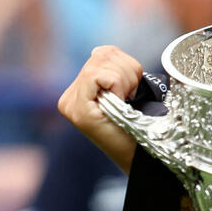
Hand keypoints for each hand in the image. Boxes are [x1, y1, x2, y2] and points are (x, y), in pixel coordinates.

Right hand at [58, 45, 143, 171]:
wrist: (142, 159)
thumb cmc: (140, 128)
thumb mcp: (126, 93)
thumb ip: (113, 72)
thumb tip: (101, 51)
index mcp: (80, 89)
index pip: (103, 53)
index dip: (127, 66)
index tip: (133, 91)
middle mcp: (69, 95)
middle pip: (103, 54)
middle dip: (128, 71)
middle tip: (133, 97)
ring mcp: (70, 103)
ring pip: (101, 63)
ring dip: (126, 79)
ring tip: (128, 101)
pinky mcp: (77, 111)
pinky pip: (97, 76)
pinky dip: (117, 84)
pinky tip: (121, 102)